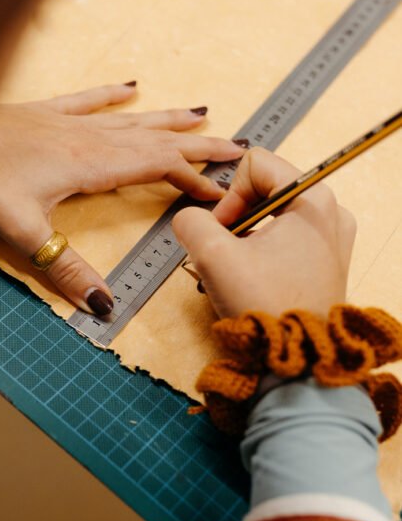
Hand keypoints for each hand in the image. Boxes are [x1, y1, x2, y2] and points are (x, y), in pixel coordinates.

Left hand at [0, 83, 244, 313]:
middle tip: (236, 146)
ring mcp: (67, 121)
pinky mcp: (45, 112)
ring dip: (167, 120)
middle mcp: (88, 138)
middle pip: (155, 140)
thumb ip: (67, 271)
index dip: (192, 179)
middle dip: (197, 146)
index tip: (221, 192)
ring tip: (201, 114)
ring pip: (129, 119)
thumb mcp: (25, 234)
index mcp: (91, 166)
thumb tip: (104, 307)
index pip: (157, 168)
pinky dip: (111, 94)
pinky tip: (130, 86)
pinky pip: (87, 99)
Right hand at [173, 148, 356, 318]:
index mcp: (314, 199)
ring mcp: (332, 237)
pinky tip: (251, 276)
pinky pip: (285, 236)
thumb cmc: (265, 305)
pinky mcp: (326, 260)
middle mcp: (331, 212)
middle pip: (265, 188)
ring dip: (245, 236)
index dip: (229, 194)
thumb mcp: (214, 255)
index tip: (221, 231)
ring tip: (236, 267)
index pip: (256, 164)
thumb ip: (191, 222)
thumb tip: (189, 219)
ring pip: (272, 214)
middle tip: (224, 250)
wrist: (295, 357)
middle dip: (235, 217)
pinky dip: (261, 250)